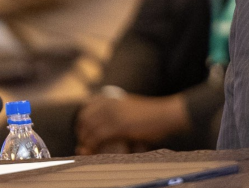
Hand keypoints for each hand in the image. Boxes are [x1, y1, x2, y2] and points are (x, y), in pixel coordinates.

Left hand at [75, 93, 190, 153]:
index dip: (83, 122)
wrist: (166, 115)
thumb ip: (115, 110)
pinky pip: (97, 138)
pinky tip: (99, 151)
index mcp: (111, 97)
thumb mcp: (129, 106)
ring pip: (88, 129)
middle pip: (84, 119)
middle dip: (82, 133)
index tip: (86, 133)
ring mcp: (113, 114)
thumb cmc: (151, 114)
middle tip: (88, 144)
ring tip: (93, 150)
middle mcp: (110, 103)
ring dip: (87, 142)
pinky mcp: (119, 126)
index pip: (86, 108)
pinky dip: (94, 146)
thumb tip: (101, 122)